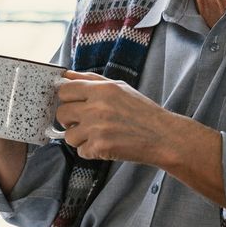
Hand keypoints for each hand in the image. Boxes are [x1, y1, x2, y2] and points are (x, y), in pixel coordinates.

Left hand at [54, 70, 180, 164]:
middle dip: (69, 119)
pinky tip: (105, 145)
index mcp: (100, 90)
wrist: (164, 137)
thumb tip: (66, 75)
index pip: (64, 90)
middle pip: (61, 113)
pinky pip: (81, 151)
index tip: (72, 104)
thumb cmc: (142, 111)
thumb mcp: (119, 87)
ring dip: (79, 138)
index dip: (66, 98)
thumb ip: (91, 79)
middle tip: (83, 122)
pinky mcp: (100, 148)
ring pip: (68, 136)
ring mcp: (97, 129)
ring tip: (96, 135)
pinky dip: (90, 151)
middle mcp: (96, 108)